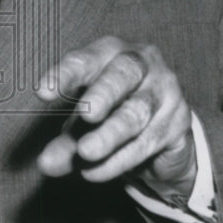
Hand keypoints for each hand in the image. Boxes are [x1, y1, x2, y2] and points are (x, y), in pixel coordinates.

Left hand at [35, 36, 196, 197]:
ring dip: (109, 135)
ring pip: (136, 112)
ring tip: (85, 153)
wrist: (162, 136)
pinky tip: (97, 171)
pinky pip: (147, 140)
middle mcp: (142, 62)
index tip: (43, 92)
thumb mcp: (84, 126)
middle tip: (86, 115)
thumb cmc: (113, 113)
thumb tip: (45, 164)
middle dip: (103, 94)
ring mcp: (165, 90)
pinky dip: (120, 159)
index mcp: (110, 52)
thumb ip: (65, 143)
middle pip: (123, 73)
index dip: (65, 74)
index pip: (86, 58)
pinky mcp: (179, 121)